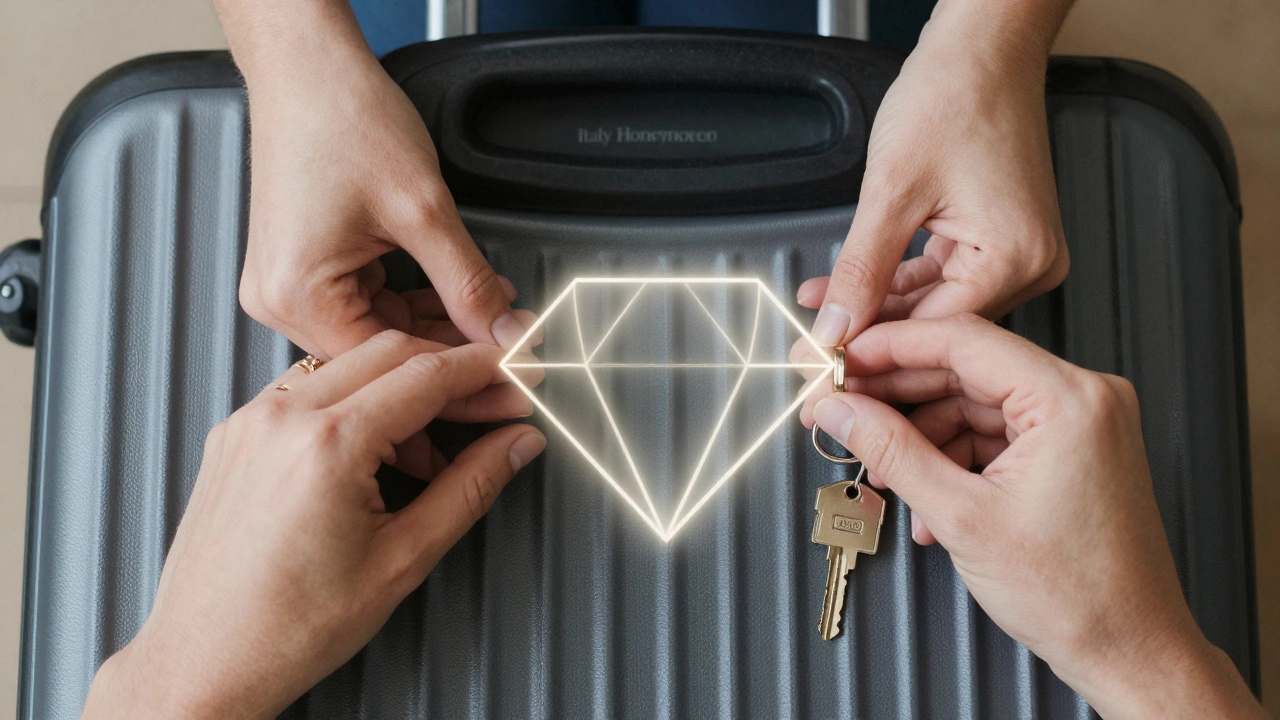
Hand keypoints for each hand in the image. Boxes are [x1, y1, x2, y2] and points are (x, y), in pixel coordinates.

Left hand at [80, 332, 545, 718]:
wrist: (204, 659)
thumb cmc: (292, 627)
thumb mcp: (403, 559)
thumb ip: (469, 488)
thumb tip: (516, 444)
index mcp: (328, 445)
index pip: (427, 375)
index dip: (484, 372)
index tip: (516, 379)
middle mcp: (282, 418)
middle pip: (389, 353)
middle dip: (449, 370)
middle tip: (491, 403)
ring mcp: (250, 422)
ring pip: (347, 366)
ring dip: (401, 386)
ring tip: (433, 446)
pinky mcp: (233, 435)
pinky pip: (307, 390)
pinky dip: (355, 402)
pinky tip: (378, 448)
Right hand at [218, 0, 529, 359]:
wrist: (307, 65)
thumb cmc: (341, 118)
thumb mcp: (423, 210)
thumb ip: (469, 283)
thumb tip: (503, 332)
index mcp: (297, 295)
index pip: (388, 364)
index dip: (459, 371)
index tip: (510, 373)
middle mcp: (280, 300)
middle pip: (381, 352)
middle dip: (452, 345)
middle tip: (513, 351)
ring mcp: (285, 285)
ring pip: (377, 329)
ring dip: (437, 321)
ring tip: (494, 313)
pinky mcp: (300, 268)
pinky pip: (363, 302)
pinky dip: (410, 299)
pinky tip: (454, 293)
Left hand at [805, 0, 1070, 351]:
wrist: (981, 45)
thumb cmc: (955, 94)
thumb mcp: (891, 191)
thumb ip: (860, 269)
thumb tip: (836, 327)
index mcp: (1017, 256)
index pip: (938, 329)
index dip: (876, 350)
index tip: (827, 367)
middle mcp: (1031, 262)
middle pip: (938, 320)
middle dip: (871, 330)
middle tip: (816, 349)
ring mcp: (1019, 251)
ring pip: (935, 300)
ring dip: (876, 304)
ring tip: (822, 318)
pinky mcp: (1000, 238)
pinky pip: (942, 273)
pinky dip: (894, 278)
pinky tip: (848, 288)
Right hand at [810, 315, 1263, 718]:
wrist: (1128, 650)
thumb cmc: (1076, 594)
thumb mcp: (961, 516)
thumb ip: (892, 451)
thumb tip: (843, 411)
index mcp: (1070, 399)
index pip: (962, 339)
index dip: (890, 346)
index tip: (844, 359)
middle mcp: (1084, 397)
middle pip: (966, 368)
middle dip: (899, 395)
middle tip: (845, 408)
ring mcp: (1081, 422)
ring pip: (975, 403)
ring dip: (923, 435)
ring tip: (883, 469)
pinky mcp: (1073, 448)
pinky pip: (996, 432)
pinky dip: (954, 457)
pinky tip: (924, 493)